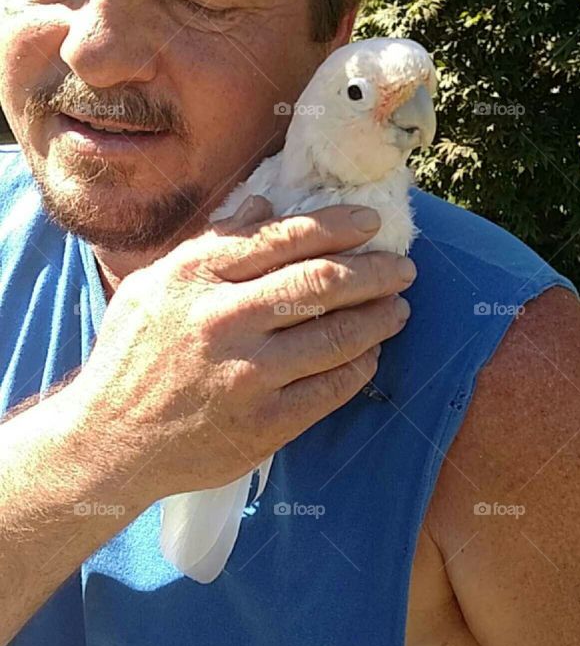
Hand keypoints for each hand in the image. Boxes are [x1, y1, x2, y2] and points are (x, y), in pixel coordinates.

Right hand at [70, 201, 414, 505]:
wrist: (109, 442)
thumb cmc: (132, 357)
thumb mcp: (154, 285)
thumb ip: (211, 244)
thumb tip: (264, 203)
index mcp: (196, 279)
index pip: (283, 238)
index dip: (337, 226)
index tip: (371, 223)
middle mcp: (224, 322)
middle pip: (321, 283)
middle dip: (374, 271)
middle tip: (403, 267)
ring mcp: (249, 376)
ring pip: (336, 336)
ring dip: (379, 318)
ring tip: (398, 308)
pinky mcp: (265, 424)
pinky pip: (331, 389)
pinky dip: (360, 367)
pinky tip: (370, 355)